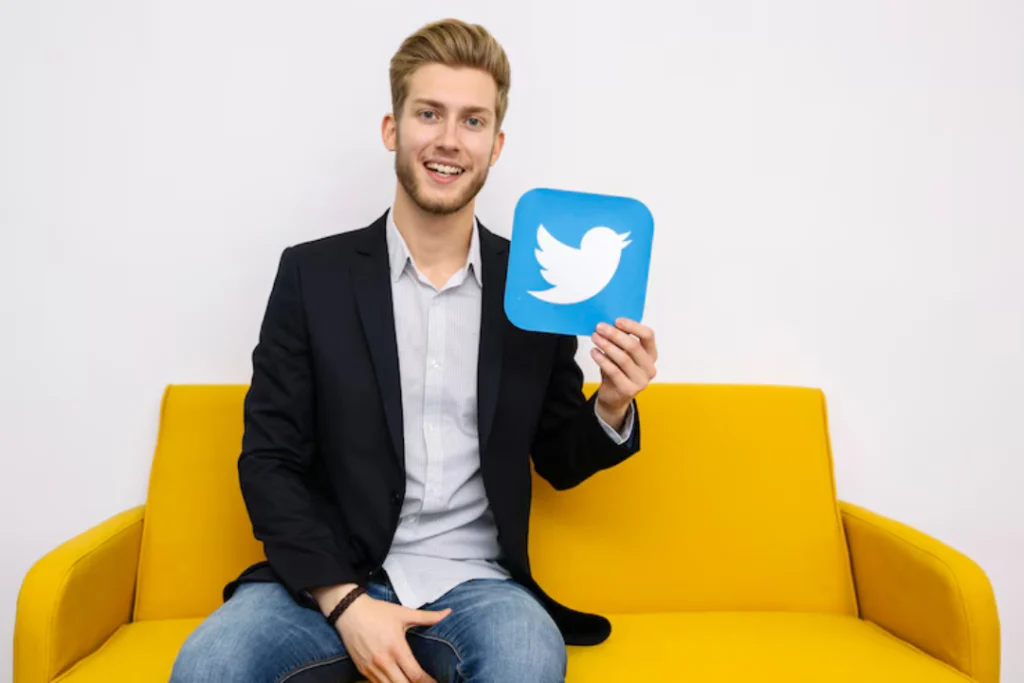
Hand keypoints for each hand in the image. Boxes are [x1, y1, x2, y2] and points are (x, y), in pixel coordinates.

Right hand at [334, 591, 449, 682]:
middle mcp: (384, 662)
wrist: (348, 612)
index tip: (436, 682)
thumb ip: (427, 617)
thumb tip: (448, 613)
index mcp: (396, 648)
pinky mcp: (362, 670)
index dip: (428, 682)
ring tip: (411, 682)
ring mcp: (371, 668)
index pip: (415, 675)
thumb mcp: (403, 613)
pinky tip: (396, 681)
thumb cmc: (378, 612)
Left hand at [590, 318, 657, 429]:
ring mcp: (641, 380)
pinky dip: (602, 360)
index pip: (648, 335)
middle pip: (634, 346)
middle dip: (615, 334)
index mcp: (651, 354)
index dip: (633, 326)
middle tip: (600, 327)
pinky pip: (614, 371)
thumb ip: (621, 340)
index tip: (617, 320)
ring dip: (606, 345)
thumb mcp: (622, 354)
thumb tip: (609, 323)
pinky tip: (594, 352)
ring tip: (595, 338)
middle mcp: (649, 367)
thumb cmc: (618, 371)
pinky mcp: (629, 389)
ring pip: (623, 358)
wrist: (614, 397)